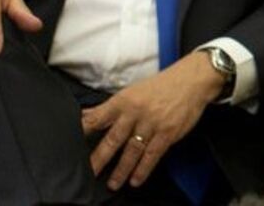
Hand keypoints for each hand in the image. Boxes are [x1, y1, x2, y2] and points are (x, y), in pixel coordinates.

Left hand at [81, 51, 223, 190]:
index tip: (71, 146)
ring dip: (121, 170)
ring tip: (112, 184)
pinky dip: (143, 169)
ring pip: (132, 151)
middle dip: (99, 158)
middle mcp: (136, 113)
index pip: (97, 118)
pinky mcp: (168, 133)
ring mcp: (152, 124)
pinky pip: (153, 155)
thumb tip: (86, 115)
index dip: (83, 132)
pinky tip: (136, 180)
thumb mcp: (132, 91)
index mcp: (123, 100)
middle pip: (113, 139)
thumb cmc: (161, 85)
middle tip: (89, 173)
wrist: (192, 80)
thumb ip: (110, 107)